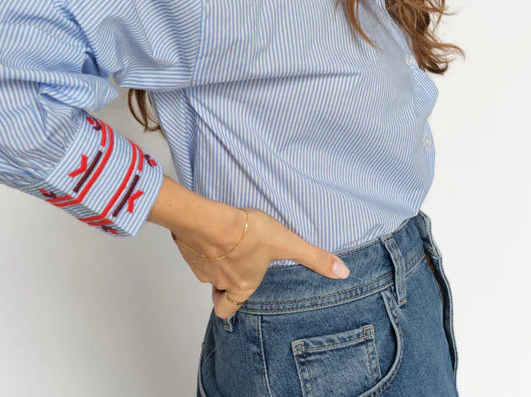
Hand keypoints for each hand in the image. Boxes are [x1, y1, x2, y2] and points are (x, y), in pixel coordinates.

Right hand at [171, 206, 349, 319]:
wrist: (209, 220)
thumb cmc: (247, 234)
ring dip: (211, 260)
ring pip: (204, 271)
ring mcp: (200, 267)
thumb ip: (314, 257)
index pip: (228, 310)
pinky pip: (192, 251)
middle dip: (220, 284)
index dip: (230, 305)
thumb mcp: (287, 242)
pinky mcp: (187, 249)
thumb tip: (344, 273)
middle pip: (215, 292)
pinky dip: (198, 244)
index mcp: (241, 285)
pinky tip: (207, 231)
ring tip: (221, 243)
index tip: (235, 295)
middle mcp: (219, 282)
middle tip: (229, 268)